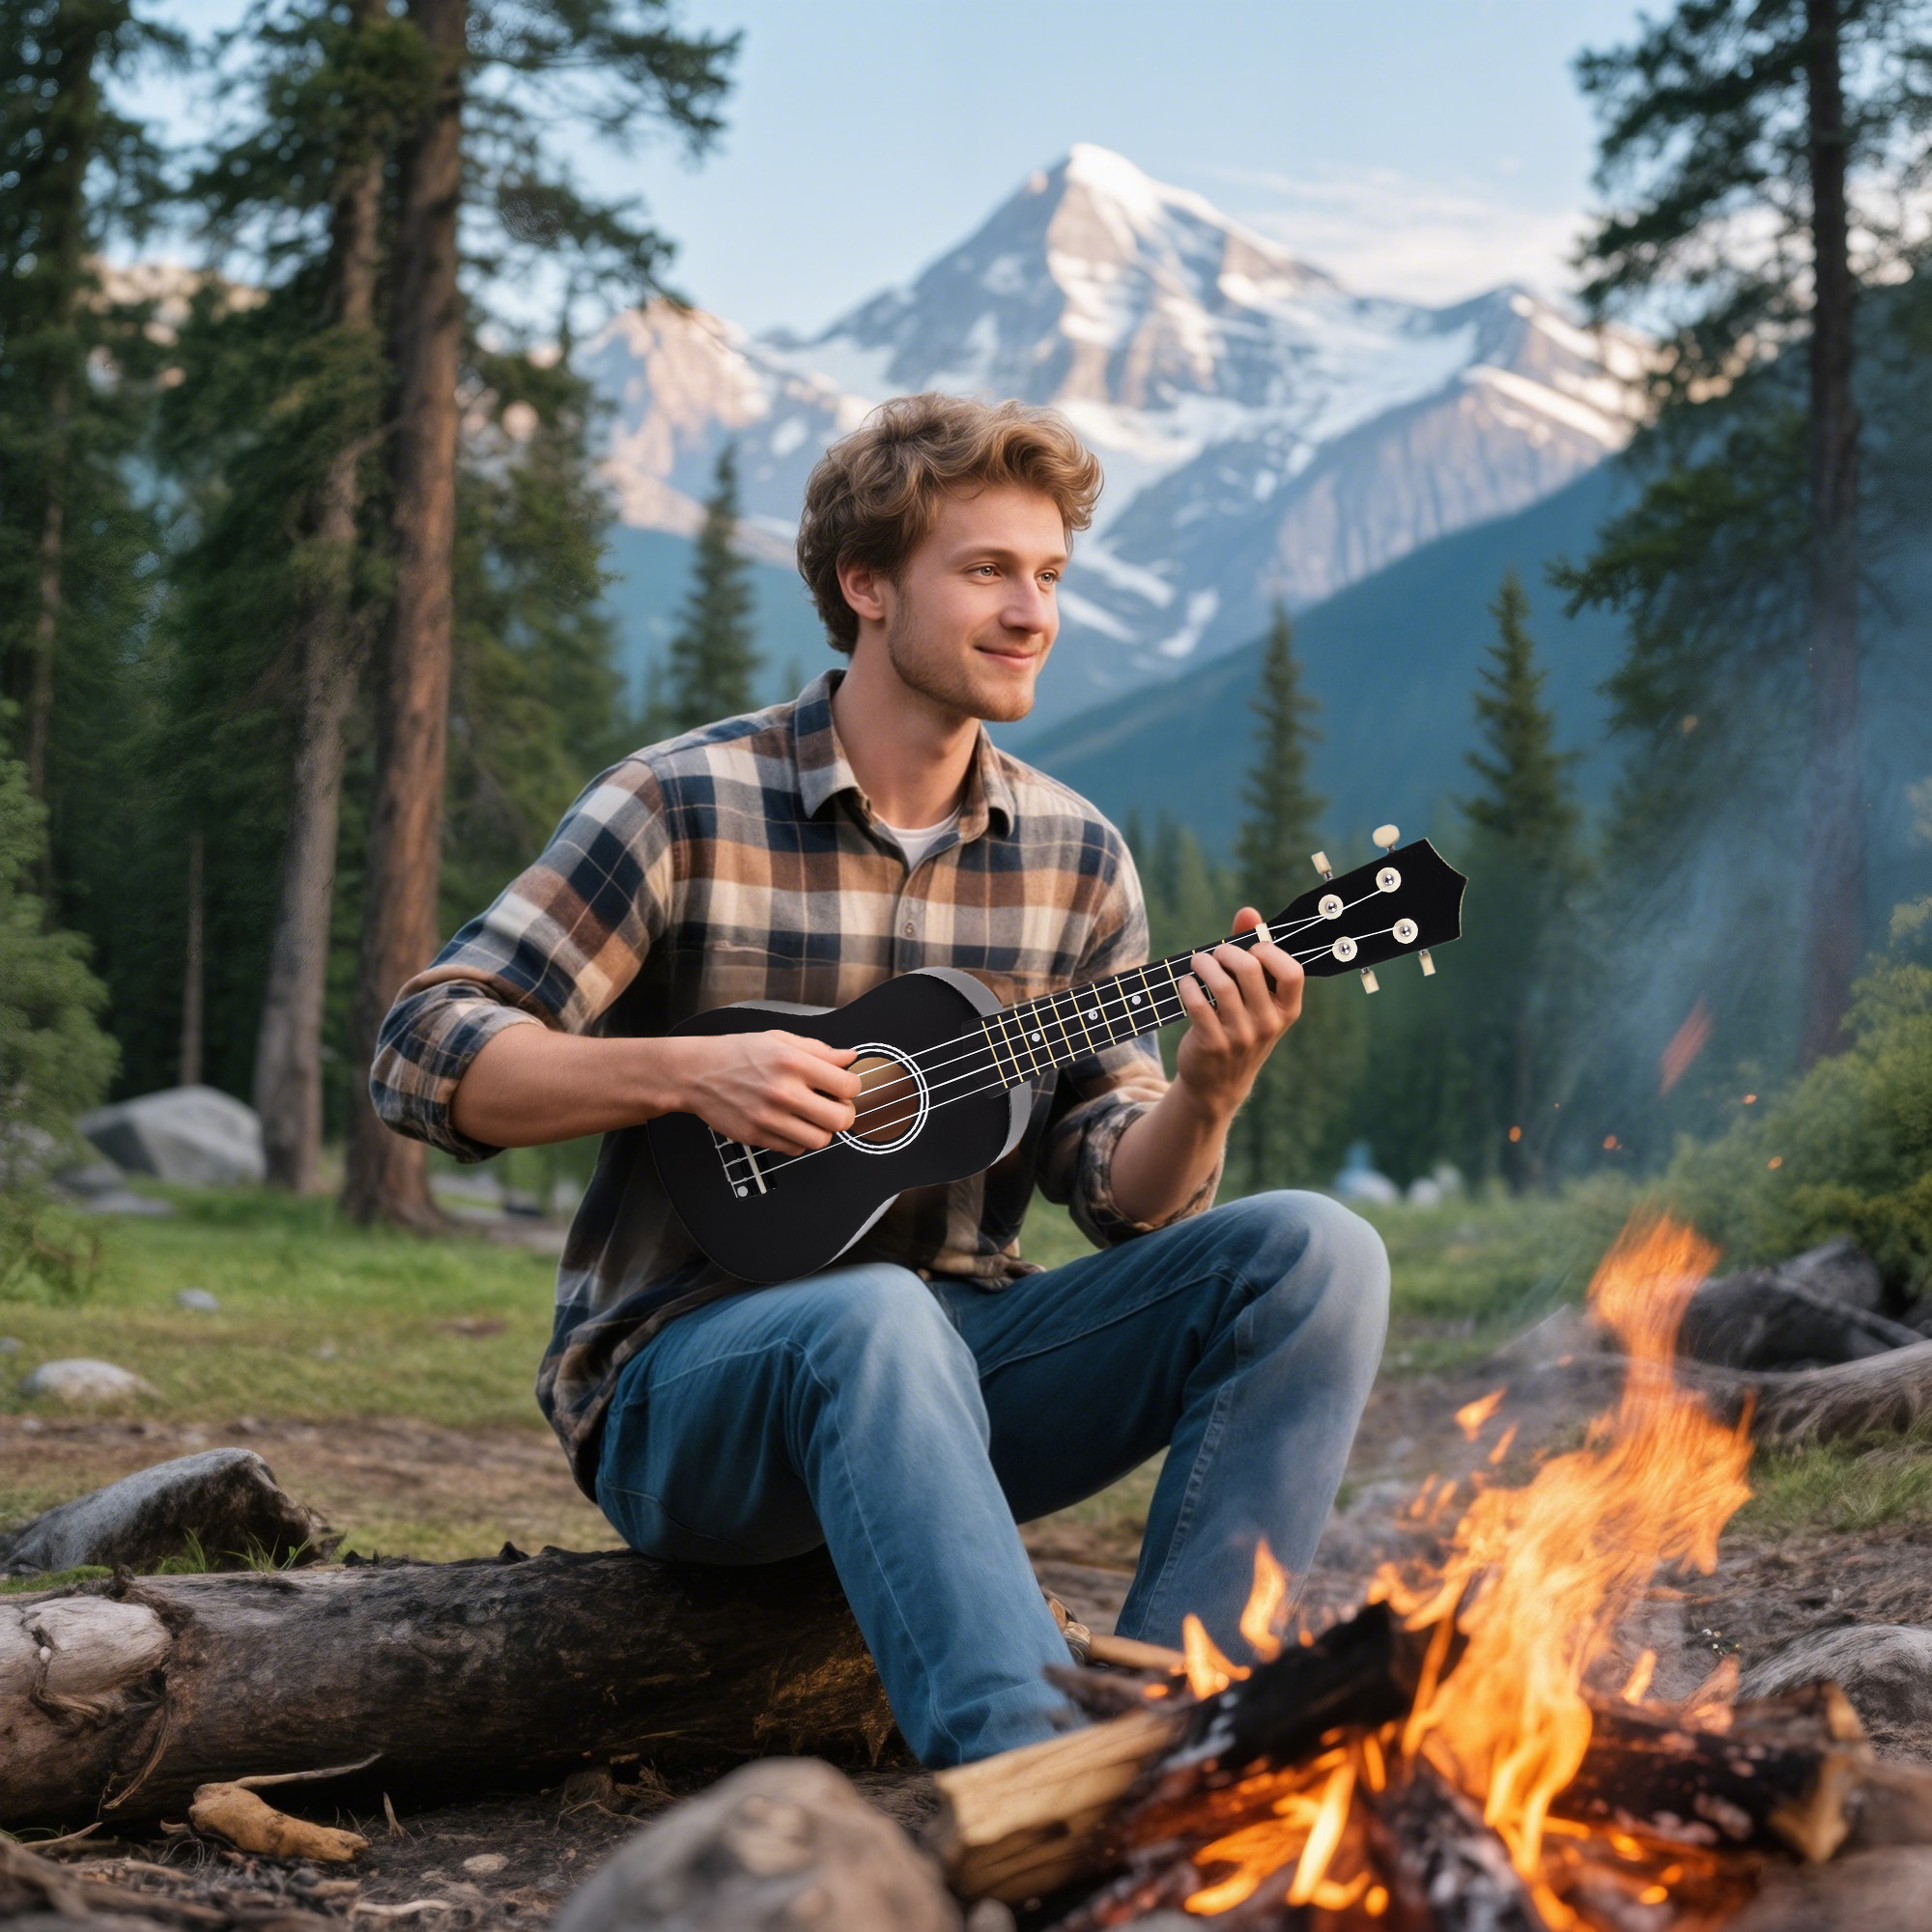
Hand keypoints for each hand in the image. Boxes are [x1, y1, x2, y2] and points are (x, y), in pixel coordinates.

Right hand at [686, 1031, 863, 1154]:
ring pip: (820, 1140)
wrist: (696, 1073)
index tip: (844, 1086)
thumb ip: (818, 1050)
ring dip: (822, 1130)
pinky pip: (795, 1149)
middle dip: (844, 1113)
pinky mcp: (757, 1136)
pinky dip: (798, 1140)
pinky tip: (790, 1124)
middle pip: (840, 1119)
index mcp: (793, 1062)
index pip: (848, 1085)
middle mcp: (784, 1092)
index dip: (852, 1087)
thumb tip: (849, 1058)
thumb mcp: (779, 1039)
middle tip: (834, 1106)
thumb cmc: (737, 1053)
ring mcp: (770, 1118)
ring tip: (812, 1117)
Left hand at [1171, 907, 1305, 1118]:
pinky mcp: (1213, 1044)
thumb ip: (1253, 952)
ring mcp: (1242, 1036)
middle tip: (1214, 955)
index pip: (1292, 972)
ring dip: (1203, 965)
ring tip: (1197, 963)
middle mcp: (1268, 1024)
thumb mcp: (1254, 998)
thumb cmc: (1239, 1026)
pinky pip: (1198, 1003)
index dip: (1270, 951)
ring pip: (1221, 984)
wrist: (1218, 1084)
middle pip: (1250, 969)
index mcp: (1287, 1010)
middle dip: (1226, 952)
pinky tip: (1186, 984)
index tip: (1251, 949)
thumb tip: (1248, 912)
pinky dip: (1188, 986)